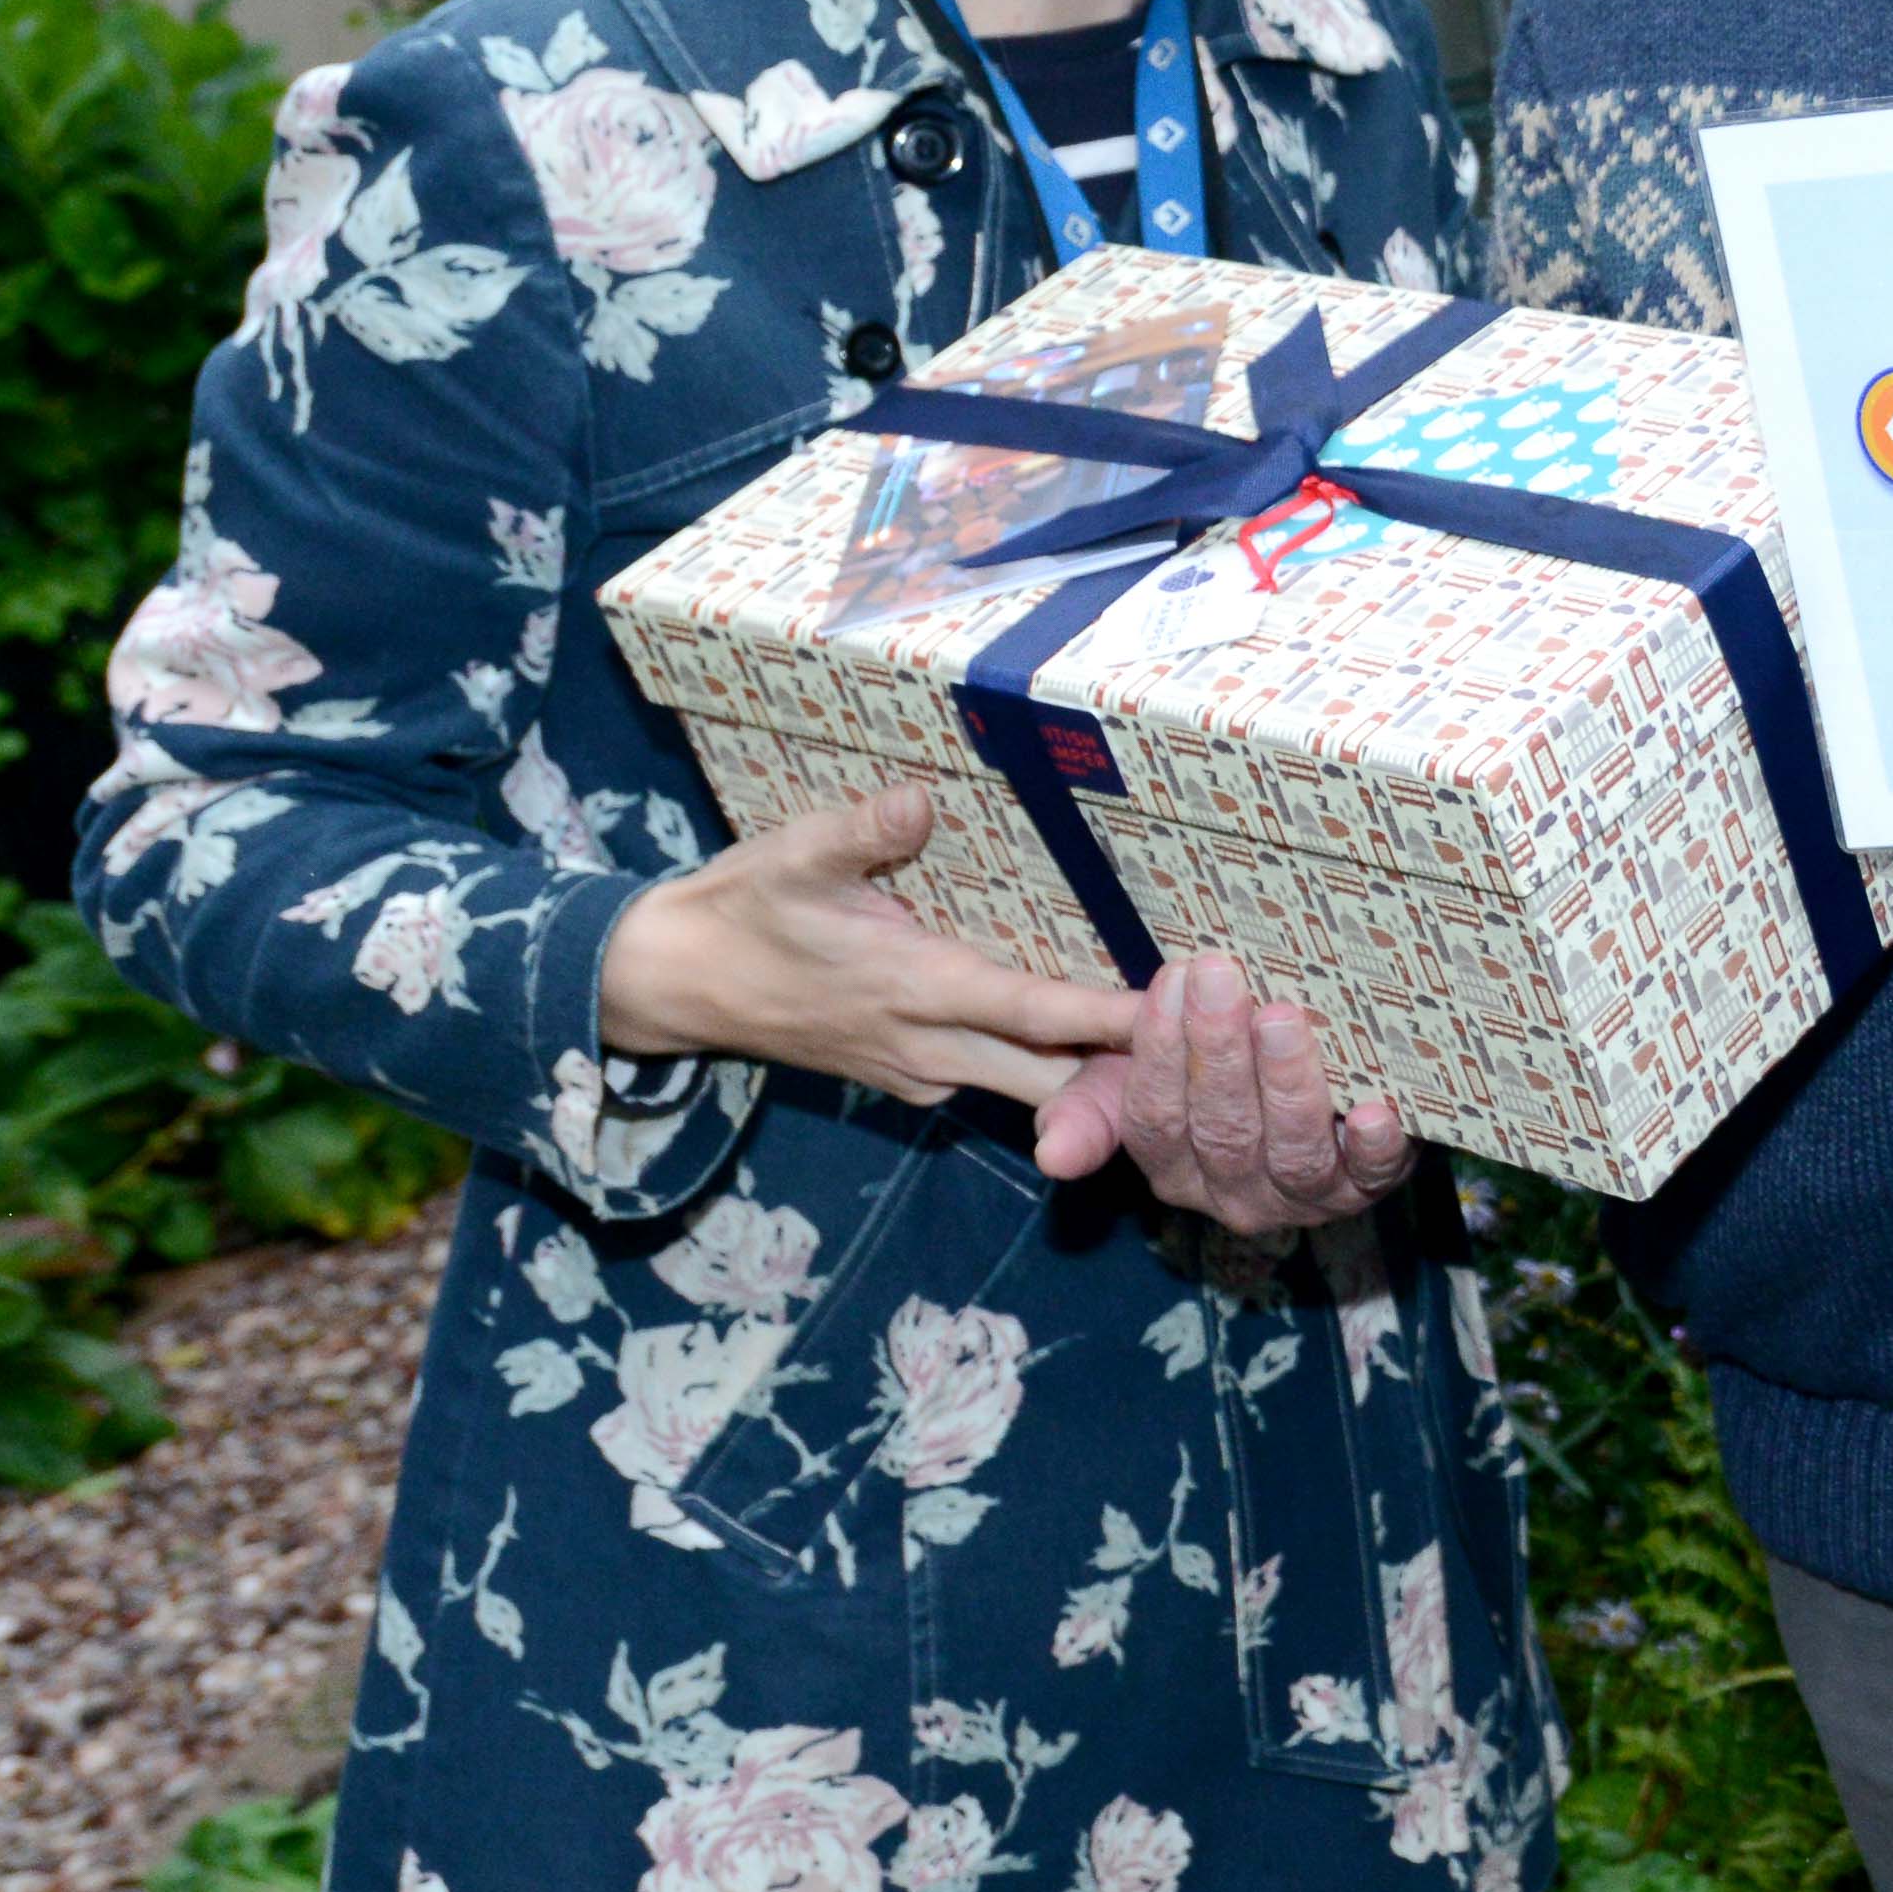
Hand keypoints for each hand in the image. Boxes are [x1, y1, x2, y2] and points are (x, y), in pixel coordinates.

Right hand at [595, 783, 1140, 1110]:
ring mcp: (923, 1073)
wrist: (672, 986)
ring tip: (1187, 1044)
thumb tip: (920, 800)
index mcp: (915, 990)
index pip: (1036, 1015)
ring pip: (1034, 1091)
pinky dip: (1053, 1069)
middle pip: (1058, 1078)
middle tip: (1220, 1043)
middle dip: (1134, 1070)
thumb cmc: (740, 913)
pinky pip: (1000, 1082)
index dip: (1111, 1020)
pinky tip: (1102, 1039)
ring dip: (1101, 1077)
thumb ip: (860, 834)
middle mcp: (930, 1048)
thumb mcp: (790, 858)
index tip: (1182, 1012)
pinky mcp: (913, 1078)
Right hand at [1032, 947, 1416, 1235]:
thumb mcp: (1130, 1089)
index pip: (1156, 1121)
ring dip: (1288, 1085)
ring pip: (1292, 1152)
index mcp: (1173, 1169)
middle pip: (1223, 1132)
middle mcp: (1235, 1195)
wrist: (1309, 1092)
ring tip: (1284, 1019)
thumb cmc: (1203, 1080)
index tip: (1170, 981)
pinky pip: (1374, 1175)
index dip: (1159, 1054)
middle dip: (1219, 1053)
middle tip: (1221, 979)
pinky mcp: (1369, 1186)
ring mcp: (1304, 1196)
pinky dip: (1377, 1146)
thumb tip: (1050, 1156)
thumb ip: (1088, 1115)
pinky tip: (1377, 1110)